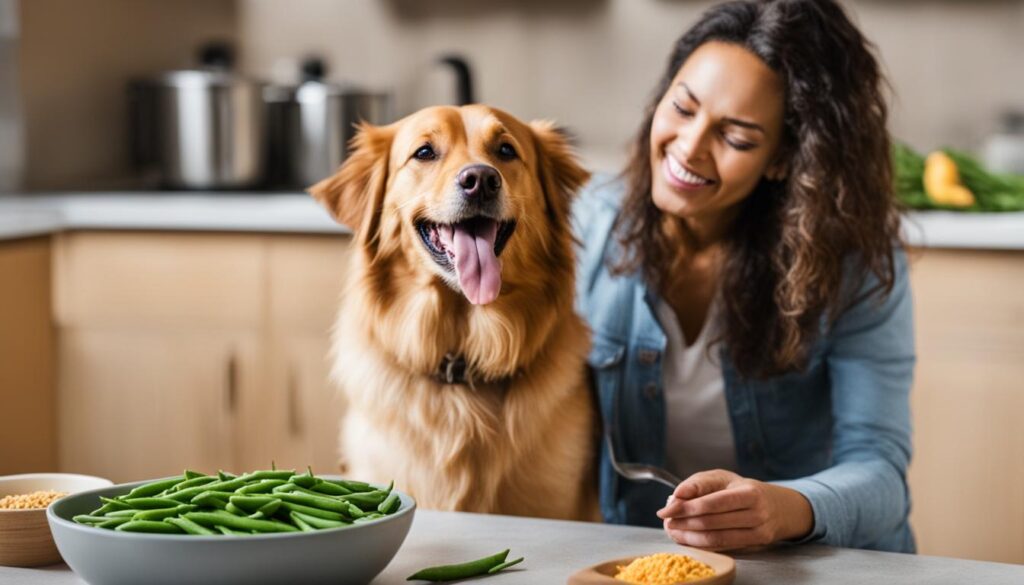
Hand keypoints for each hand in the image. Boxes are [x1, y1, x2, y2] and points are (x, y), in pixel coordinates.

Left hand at [655, 469, 812, 550]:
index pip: (711, 503)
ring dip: (689, 538)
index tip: (664, 510)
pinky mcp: (755, 546)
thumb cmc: (742, 489)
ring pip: (716, 539)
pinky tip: (688, 539)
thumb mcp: (722, 478)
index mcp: (750, 492)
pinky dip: (701, 545)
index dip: (685, 508)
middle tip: (666, 522)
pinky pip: (723, 548)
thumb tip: (675, 496)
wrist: (778, 507)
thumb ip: (698, 484)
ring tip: (673, 531)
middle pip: (711, 523)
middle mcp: (757, 514)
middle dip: (683, 523)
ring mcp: (758, 533)